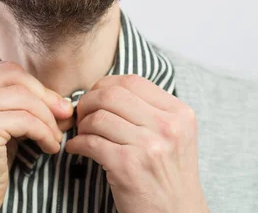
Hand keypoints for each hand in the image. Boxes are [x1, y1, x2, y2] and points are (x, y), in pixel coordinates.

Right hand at [0, 61, 73, 212]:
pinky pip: (25, 120)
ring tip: (54, 137)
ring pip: (23, 97)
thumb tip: (62, 100)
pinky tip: (49, 147)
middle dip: (45, 97)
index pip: (5, 70)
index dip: (35, 86)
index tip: (56, 105)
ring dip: (47, 118)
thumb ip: (19, 100)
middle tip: (64, 116)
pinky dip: (44, 132)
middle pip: (14, 77)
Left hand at [65, 74, 208, 212]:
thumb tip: (108, 88)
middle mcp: (167, 127)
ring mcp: (148, 146)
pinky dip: (77, 144)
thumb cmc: (170, 176)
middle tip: (82, 114)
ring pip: (98, 117)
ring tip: (83, 133)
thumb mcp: (176, 135)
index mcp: (179, 114)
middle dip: (88, 101)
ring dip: (82, 124)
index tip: (96, 97)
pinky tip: (77, 149)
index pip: (132, 81)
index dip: (106, 84)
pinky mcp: (127, 167)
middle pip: (112, 94)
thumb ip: (152, 109)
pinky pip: (90, 142)